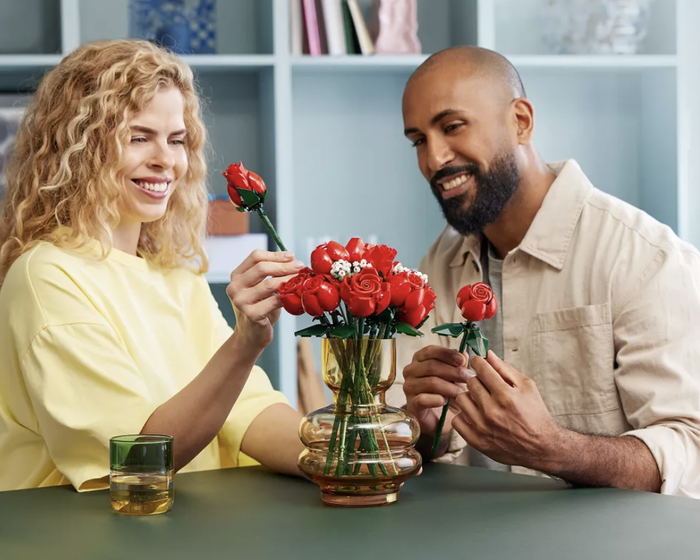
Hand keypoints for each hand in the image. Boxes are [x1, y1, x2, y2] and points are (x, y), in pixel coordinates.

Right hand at [226, 250, 304, 352]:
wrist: (251, 335)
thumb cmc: (260, 308)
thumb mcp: (261, 287)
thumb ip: (272, 273)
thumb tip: (293, 259)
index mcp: (237, 276)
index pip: (255, 256)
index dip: (275, 255)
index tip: (291, 256)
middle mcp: (235, 287)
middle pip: (261, 268)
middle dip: (284, 266)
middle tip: (299, 266)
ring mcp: (241, 301)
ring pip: (269, 284)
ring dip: (288, 280)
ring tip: (300, 279)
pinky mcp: (251, 314)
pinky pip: (274, 301)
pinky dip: (286, 296)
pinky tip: (295, 294)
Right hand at [403, 345, 470, 437]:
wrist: (440, 420)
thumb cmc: (446, 394)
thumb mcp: (456, 377)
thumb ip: (459, 365)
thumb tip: (465, 354)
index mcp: (420, 359)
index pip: (431, 350)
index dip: (447, 354)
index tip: (462, 360)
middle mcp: (411, 371)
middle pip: (431, 366)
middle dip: (454, 372)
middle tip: (469, 378)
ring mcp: (409, 387)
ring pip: (431, 382)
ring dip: (450, 387)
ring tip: (462, 393)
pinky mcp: (411, 404)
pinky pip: (424, 399)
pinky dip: (438, 400)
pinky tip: (446, 402)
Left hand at [452, 351, 560, 469]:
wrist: (541, 446)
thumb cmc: (535, 414)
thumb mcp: (527, 387)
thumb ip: (505, 369)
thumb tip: (488, 354)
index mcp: (505, 395)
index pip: (481, 368)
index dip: (479, 362)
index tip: (480, 364)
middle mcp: (492, 411)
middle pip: (470, 382)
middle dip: (477, 380)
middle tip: (486, 386)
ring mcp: (482, 427)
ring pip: (461, 399)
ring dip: (470, 397)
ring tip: (481, 401)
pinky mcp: (477, 441)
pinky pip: (457, 420)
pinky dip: (465, 416)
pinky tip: (476, 416)